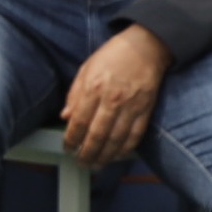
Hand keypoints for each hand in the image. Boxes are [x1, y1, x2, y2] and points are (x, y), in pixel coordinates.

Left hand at [59, 26, 172, 166]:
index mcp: (94, 88)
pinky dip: (127, 148)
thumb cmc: (113, 56)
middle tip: (81, 163)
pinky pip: (136, 134)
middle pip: (97, 134)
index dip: (72, 138)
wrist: (146, 47)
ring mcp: (131, 106)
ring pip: (116, 139)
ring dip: (106, 155)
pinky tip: (118, 155)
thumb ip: (75, 94)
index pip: (79, 121)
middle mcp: (112, 100)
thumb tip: (65, 116)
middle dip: (87, 153)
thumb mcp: (86, 69)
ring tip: (97, 164)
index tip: (67, 148)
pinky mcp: (146, 109)